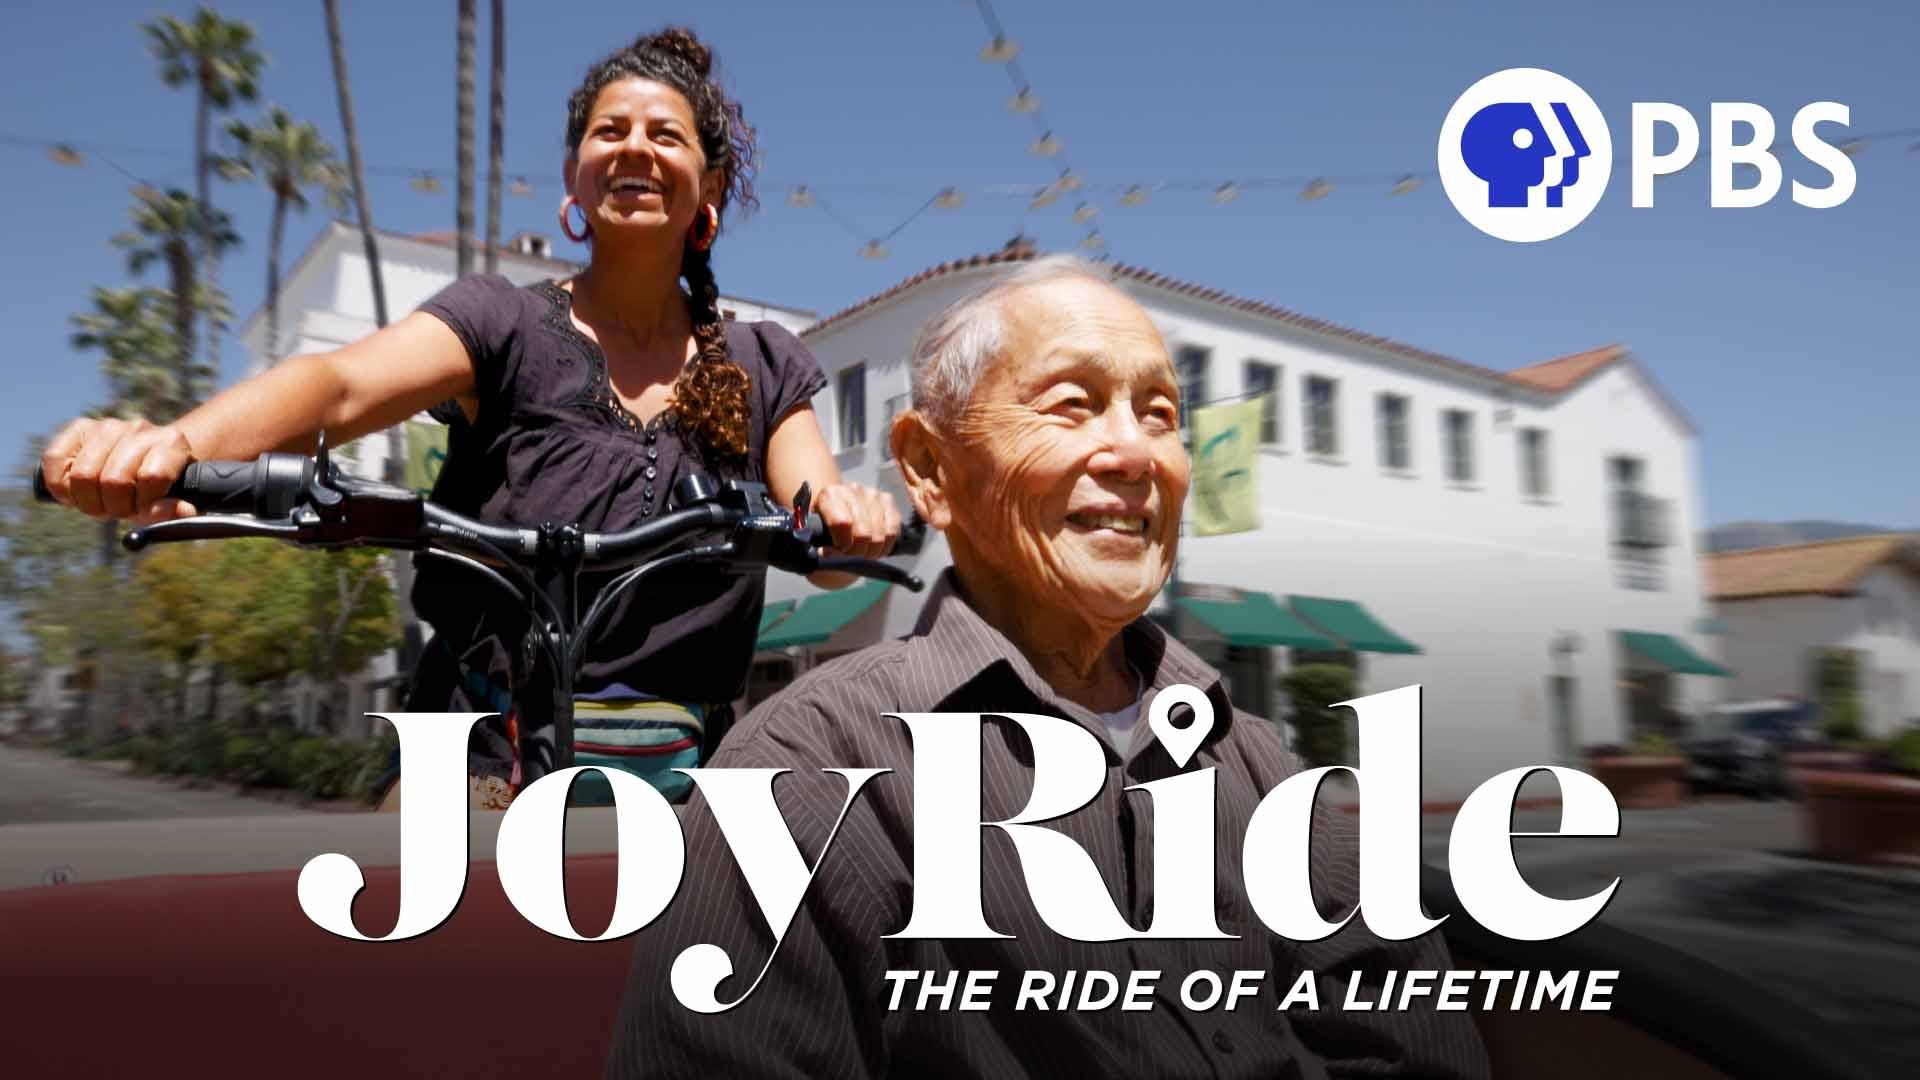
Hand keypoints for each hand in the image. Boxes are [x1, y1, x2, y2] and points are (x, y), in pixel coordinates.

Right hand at [40, 416, 197, 523]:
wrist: (142, 463)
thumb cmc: (157, 488)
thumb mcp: (170, 503)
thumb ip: (172, 512)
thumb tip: (158, 511)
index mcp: (171, 443)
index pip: (151, 477)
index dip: (143, 503)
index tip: (144, 510)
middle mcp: (139, 429)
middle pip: (114, 480)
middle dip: (113, 507)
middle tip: (117, 510)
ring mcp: (107, 426)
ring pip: (83, 474)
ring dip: (87, 501)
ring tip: (99, 502)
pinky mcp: (78, 428)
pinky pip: (54, 459)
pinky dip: (61, 486)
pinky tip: (75, 492)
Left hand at [810, 482, 900, 558]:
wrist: (837, 512)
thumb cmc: (825, 526)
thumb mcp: (815, 533)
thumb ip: (817, 542)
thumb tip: (824, 552)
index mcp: (830, 495)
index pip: (842, 523)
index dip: (842, 544)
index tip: (837, 550)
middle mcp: (852, 490)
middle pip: (863, 533)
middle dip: (857, 551)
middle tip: (851, 553)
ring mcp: (872, 494)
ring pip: (879, 536)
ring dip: (871, 550)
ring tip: (862, 550)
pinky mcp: (888, 500)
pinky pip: (893, 532)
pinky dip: (885, 545)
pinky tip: (875, 546)